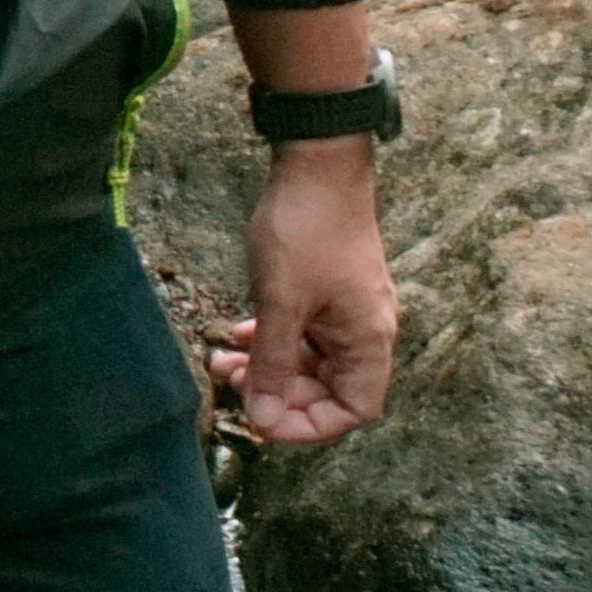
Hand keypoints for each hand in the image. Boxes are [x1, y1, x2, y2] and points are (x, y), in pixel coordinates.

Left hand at [216, 140, 397, 449]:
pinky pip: (302, 333)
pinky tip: (236, 332)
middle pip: (329, 390)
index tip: (263, 420)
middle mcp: (365, 330)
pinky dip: (271, 339)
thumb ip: (274, 364)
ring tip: (223, 361)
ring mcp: (347, 310)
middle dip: (278, 394)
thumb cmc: (306, 231)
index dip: (310, 426)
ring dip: (268, 367)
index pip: (353, 411)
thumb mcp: (281, 304)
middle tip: (231, 382)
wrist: (317, 165)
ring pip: (310, 361)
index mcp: (368, 340)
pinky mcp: (327, 291)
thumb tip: (264, 417)